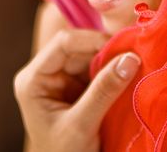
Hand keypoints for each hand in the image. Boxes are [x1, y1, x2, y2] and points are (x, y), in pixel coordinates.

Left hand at [14, 29, 140, 151]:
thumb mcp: (81, 125)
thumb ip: (104, 91)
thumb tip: (130, 58)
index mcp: (33, 79)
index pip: (63, 43)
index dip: (92, 40)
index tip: (121, 48)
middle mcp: (47, 73)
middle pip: (78, 47)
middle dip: (105, 50)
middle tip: (133, 56)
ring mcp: (62, 78)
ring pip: (90, 55)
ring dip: (111, 59)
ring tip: (133, 64)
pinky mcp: (77, 85)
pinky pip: (97, 67)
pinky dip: (112, 69)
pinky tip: (126, 73)